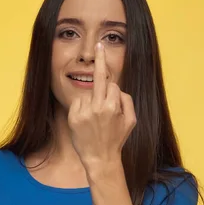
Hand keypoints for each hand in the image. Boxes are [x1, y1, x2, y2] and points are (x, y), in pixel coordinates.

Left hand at [67, 42, 136, 171]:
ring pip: (89, 94)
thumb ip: (128, 101)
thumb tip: (118, 88)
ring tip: (95, 121)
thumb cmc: (117, 139)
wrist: (99, 159)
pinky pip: (78, 103)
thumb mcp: (131, 121)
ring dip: (92, 102)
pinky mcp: (73, 117)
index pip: (113, 86)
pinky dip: (82, 108)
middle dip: (101, 61)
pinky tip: (86, 121)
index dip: (113, 92)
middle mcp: (98, 107)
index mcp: (113, 107)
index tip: (109, 71)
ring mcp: (84, 112)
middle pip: (99, 78)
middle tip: (98, 45)